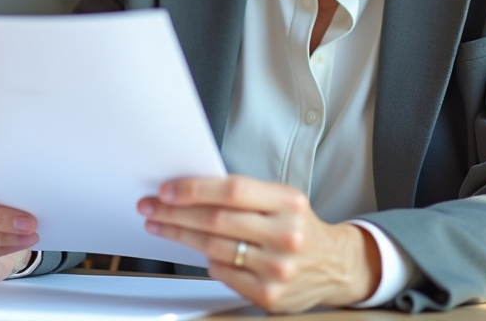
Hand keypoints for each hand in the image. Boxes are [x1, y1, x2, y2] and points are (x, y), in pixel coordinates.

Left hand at [138, 175, 380, 312]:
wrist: (334, 266)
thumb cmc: (298, 226)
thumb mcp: (282, 200)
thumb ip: (245, 195)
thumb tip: (190, 190)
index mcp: (289, 202)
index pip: (233, 191)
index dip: (194, 189)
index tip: (166, 190)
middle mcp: (286, 235)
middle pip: (216, 220)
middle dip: (175, 213)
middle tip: (151, 208)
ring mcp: (278, 268)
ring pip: (214, 248)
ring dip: (180, 236)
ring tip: (161, 227)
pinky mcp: (270, 296)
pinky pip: (223, 274)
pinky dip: (207, 261)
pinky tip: (199, 252)